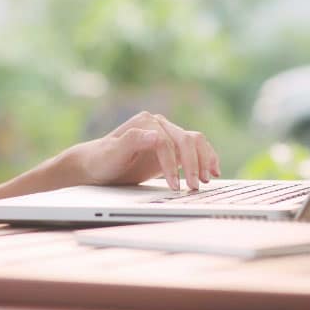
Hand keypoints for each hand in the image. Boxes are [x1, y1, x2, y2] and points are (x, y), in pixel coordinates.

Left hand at [63, 111, 220, 190]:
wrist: (97, 166)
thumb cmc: (102, 161)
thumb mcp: (112, 154)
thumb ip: (132, 141)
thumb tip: (156, 134)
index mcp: (145, 123)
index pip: (166, 141)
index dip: (171, 164)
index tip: (174, 186)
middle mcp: (159, 125)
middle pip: (186, 140)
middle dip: (193, 164)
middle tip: (194, 187)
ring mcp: (168, 135)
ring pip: (195, 141)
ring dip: (204, 160)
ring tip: (206, 180)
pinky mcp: (173, 148)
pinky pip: (196, 149)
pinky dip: (207, 158)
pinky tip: (213, 172)